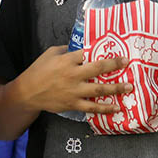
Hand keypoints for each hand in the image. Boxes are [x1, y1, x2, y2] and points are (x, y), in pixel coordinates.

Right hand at [16, 46, 131, 114]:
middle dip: (115, 65)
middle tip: (127, 63)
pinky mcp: (73, 104)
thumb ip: (67, 50)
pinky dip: (105, 108)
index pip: (89, 53)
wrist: (27, 92)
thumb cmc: (38, 70)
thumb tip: (82, 48)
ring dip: (116, 88)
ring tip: (129, 87)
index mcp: (68, 60)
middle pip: (98, 69)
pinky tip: (116, 108)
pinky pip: (92, 107)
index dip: (102, 51)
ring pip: (99, 90)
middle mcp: (73, 75)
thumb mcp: (51, 53)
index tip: (113, 50)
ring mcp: (74, 91)